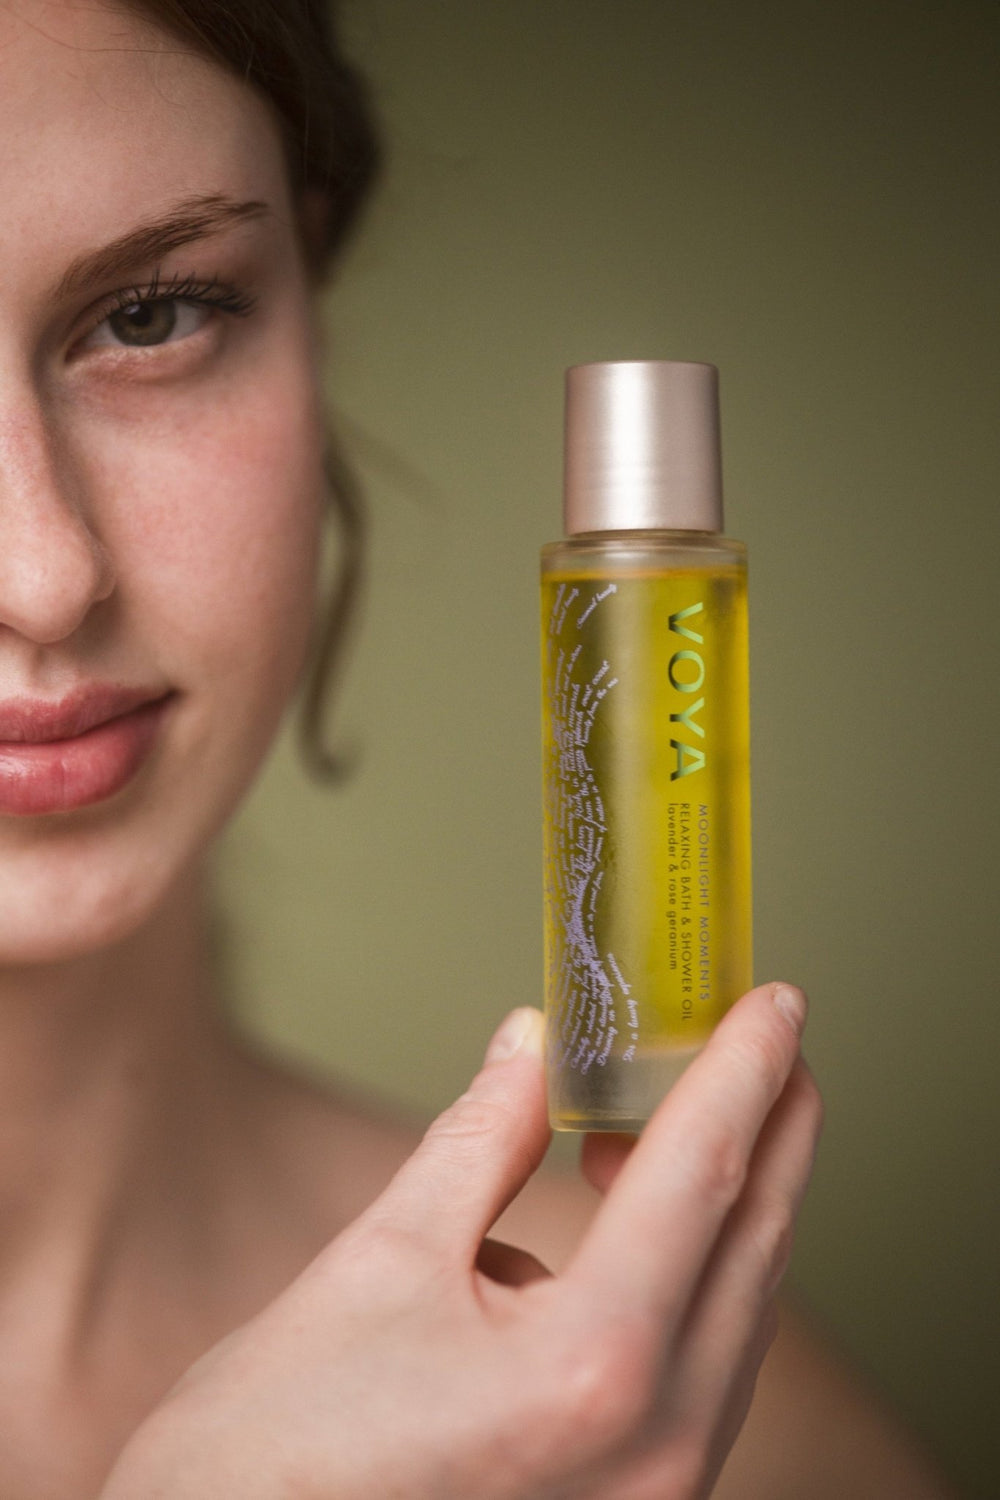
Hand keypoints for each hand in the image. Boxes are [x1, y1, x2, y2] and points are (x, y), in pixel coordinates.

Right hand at [100, 982, 821, 1499]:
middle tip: (768, 1042)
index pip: (702, 1175)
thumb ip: (479, 1142)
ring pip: (737, 1314)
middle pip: (752, 1246)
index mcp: (593, 1367)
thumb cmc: (273, 1455)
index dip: (743, 1069)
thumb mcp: (380, 1262)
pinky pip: (703, 1374)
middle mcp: (655, 1450)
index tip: (773, 1002)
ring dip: (730, 1204)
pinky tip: (631, 1229)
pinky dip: (692, 1281)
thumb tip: (533, 1046)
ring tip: (682, 1119)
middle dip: (770, 1128)